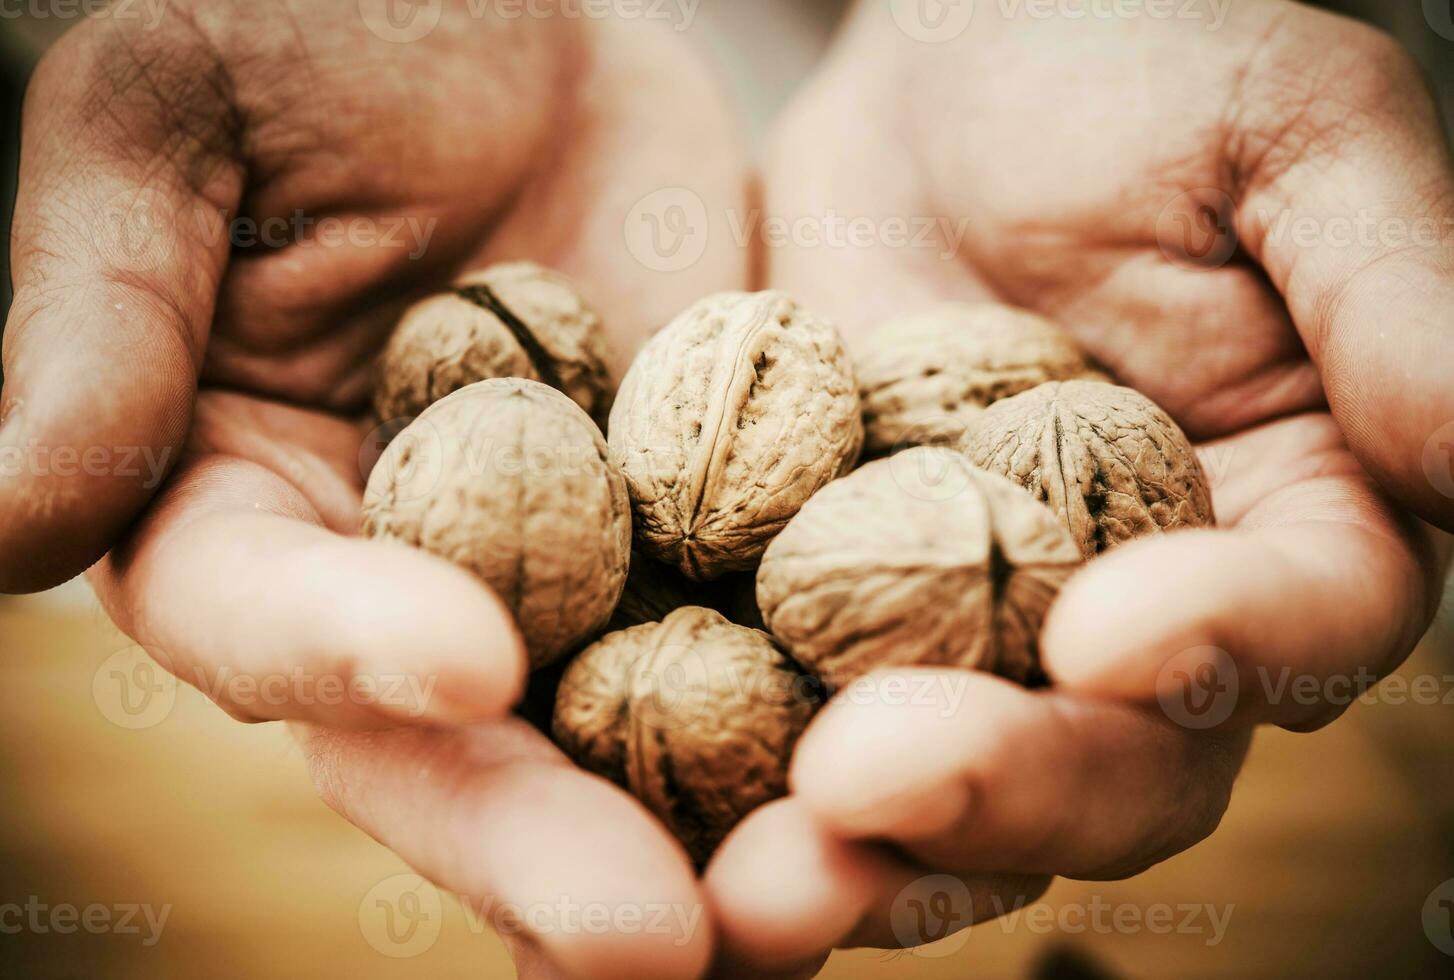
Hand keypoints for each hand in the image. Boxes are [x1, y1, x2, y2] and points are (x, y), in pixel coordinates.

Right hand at [4, 4, 744, 974]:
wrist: (506, 7)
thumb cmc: (304, 25)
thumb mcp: (175, 116)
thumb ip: (99, 313)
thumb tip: (6, 517)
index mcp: (244, 510)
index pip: (268, 621)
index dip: (349, 658)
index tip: (460, 669)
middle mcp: (409, 582)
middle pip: (466, 749)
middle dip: (553, 841)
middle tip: (658, 943)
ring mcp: (578, 572)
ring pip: (634, 740)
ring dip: (720, 838)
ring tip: (823, 900)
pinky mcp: (716, 531)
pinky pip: (774, 634)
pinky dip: (836, 712)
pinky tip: (919, 773)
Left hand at [706, 1, 1452, 969]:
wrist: (957, 62)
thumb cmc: (1144, 63)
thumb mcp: (1292, 136)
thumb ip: (1399, 299)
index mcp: (1279, 520)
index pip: (1290, 630)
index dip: (1218, 651)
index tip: (1108, 636)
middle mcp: (1134, 611)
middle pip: (1105, 764)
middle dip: (997, 791)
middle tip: (867, 789)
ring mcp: (970, 626)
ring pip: (938, 785)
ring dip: (851, 845)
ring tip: (749, 878)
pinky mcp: (827, 608)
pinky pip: (787, 718)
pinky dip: (728, 783)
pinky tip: (648, 819)